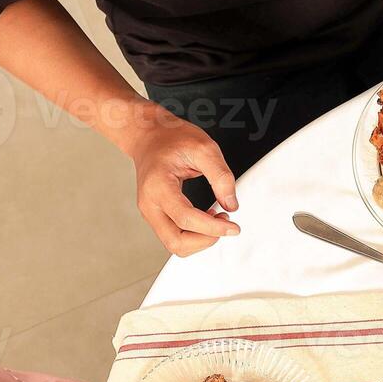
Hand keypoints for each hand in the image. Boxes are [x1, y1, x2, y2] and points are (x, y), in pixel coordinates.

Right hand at [126, 111, 239, 256]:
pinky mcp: (156, 216)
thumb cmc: (172, 139)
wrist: (149, 137)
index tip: (233, 227)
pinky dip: (193, 236)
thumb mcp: (204, 148)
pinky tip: (206, 219)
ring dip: (200, 240)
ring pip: (175, 245)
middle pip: (176, 242)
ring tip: (216, 219)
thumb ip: (221, 176)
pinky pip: (174, 237)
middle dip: (205, 240)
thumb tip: (231, 205)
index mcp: (158, 186)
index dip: (213, 228)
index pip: (185, 219)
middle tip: (225, 224)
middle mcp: (149, 204)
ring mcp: (150, 212)